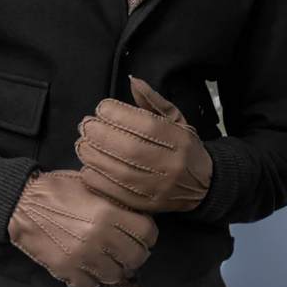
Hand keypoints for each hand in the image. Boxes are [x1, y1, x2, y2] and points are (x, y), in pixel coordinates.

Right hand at [7, 168, 157, 286]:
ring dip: (114, 268)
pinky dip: (92, 280)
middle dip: (133, 254)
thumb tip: (135, 214)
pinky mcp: (67, 270)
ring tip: (106, 258)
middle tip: (124, 249)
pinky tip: (87, 267)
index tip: (140, 234)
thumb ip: (115, 202)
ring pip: (116, 275)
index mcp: (108, 212)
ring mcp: (83, 256)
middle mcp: (100, 236)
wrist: (22, 203)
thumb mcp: (91, 185)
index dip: (147, 234)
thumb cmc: (56, 190)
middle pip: (136, 257)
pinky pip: (91, 286)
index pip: (147, 233)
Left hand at [74, 76, 212, 213]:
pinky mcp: (148, 206)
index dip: (120, 115)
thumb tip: (133, 81)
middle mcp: (172, 165)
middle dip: (103, 135)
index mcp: (180, 140)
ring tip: (83, 144)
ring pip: (122, 173)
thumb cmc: (184, 147)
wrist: (203, 185)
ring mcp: (160, 188)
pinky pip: (118, 194)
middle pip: (132, 150)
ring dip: (96, 157)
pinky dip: (98, 180)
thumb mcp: (176, 120)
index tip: (102, 108)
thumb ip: (153, 101)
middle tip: (86, 126)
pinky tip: (88, 167)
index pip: (147, 126)